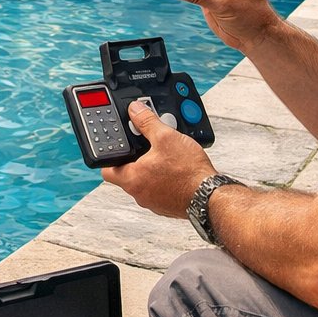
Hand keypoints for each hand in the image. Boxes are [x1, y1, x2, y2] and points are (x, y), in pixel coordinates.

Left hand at [100, 100, 213, 218]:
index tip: (118, 145)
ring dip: (150, 168)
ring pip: (144, 181)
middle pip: (126, 173)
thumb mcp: (166, 137)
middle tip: (145, 145)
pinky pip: (159, 189)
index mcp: (131, 179)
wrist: (209, 196)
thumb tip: (135, 110)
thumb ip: (147, 122)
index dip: (111, 154)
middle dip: (135, 158)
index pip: (107, 168)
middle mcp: (138, 194)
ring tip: (164, 154)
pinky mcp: (166, 206)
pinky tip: (174, 168)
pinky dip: (163, 178)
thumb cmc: (188, 172)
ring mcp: (153, 202)